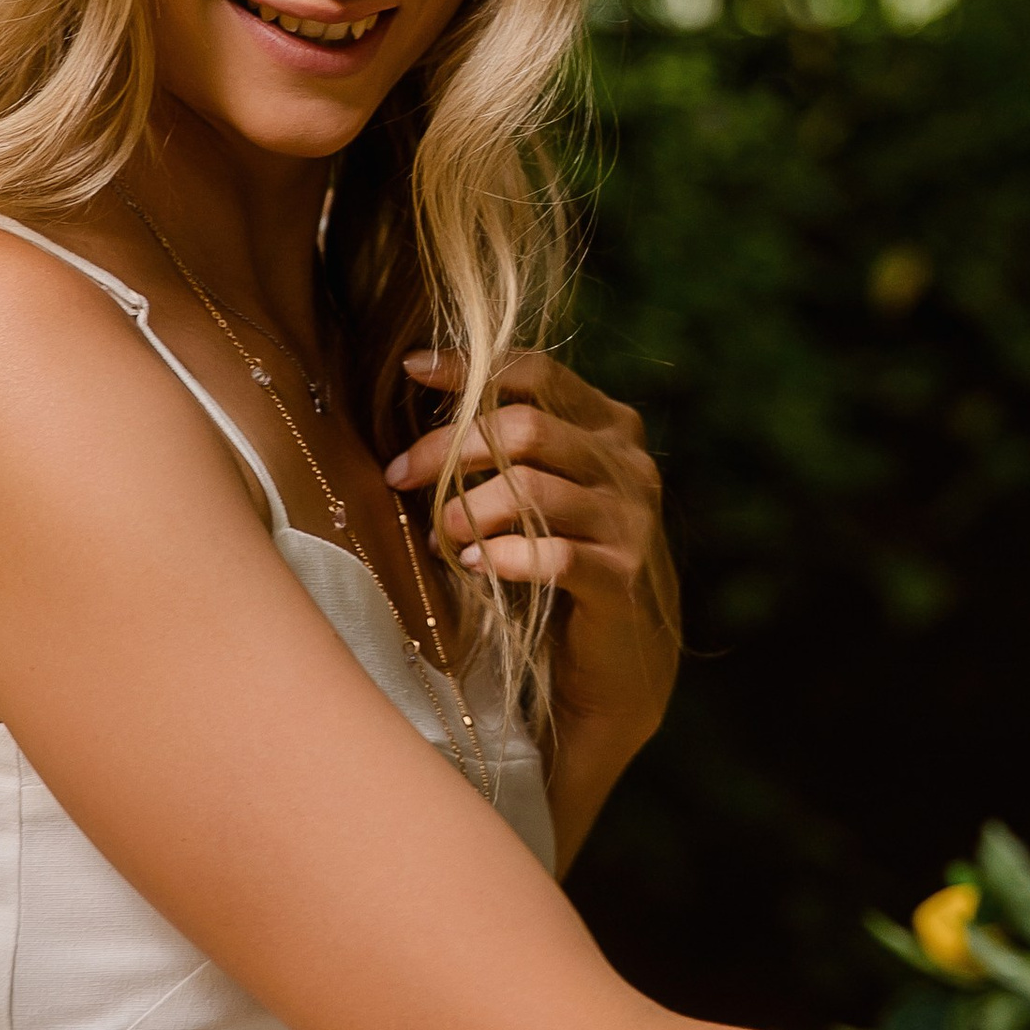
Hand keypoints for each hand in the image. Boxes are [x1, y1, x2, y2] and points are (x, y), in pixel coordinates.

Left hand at [388, 352, 680, 760]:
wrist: (622, 661)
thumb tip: (419, 391)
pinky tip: (473, 566)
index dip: (472, 368)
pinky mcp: (623, 577)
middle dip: (448, 448)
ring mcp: (631, 520)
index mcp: (611, 427)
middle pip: (525, 427)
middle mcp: (628, 464)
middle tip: (398, 476)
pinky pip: (551, 555)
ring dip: (467, 509)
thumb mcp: (545, 490)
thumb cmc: (565, 561)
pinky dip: (500, 557)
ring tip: (435, 533)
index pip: (539, 374)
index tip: (410, 369)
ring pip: (531, 488)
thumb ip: (511, 445)